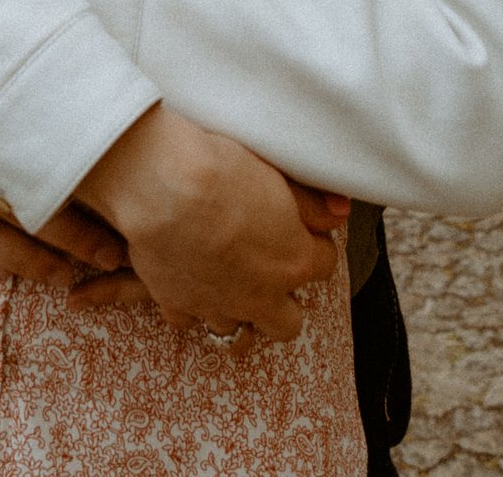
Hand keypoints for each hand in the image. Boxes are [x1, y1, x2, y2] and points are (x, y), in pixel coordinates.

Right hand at [76, 104, 339, 339]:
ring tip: (227, 277)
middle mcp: (260, 297)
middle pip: (287, 325)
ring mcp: (217, 307)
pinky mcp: (177, 304)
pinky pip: (189, 318)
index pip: (324, 265)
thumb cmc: (224, 171)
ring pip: (237, 332)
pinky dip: (191, 303)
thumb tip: (340, 212)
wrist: (162, 185)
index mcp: (293, 263)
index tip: (302, 230)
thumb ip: (312, 203)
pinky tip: (187, 277)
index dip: (315, 244)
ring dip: (237, 308)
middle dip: (284, 302)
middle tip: (269, 269)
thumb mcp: (279, 177)